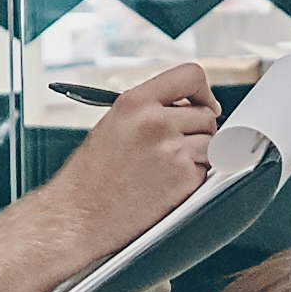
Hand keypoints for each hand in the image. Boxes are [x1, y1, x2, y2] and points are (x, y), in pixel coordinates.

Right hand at [36, 64, 230, 254]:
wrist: (79, 215)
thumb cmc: (91, 176)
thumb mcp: (114, 124)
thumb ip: (150, 109)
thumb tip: (187, 106)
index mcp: (135, 102)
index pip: (191, 76)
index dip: (203, 92)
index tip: (205, 104)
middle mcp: (155, 122)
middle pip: (207, 115)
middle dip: (198, 131)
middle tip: (178, 147)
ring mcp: (172, 150)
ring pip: (211, 144)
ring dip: (197, 156)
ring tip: (165, 169)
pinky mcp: (183, 178)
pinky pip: (206, 170)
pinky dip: (193, 179)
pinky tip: (165, 186)